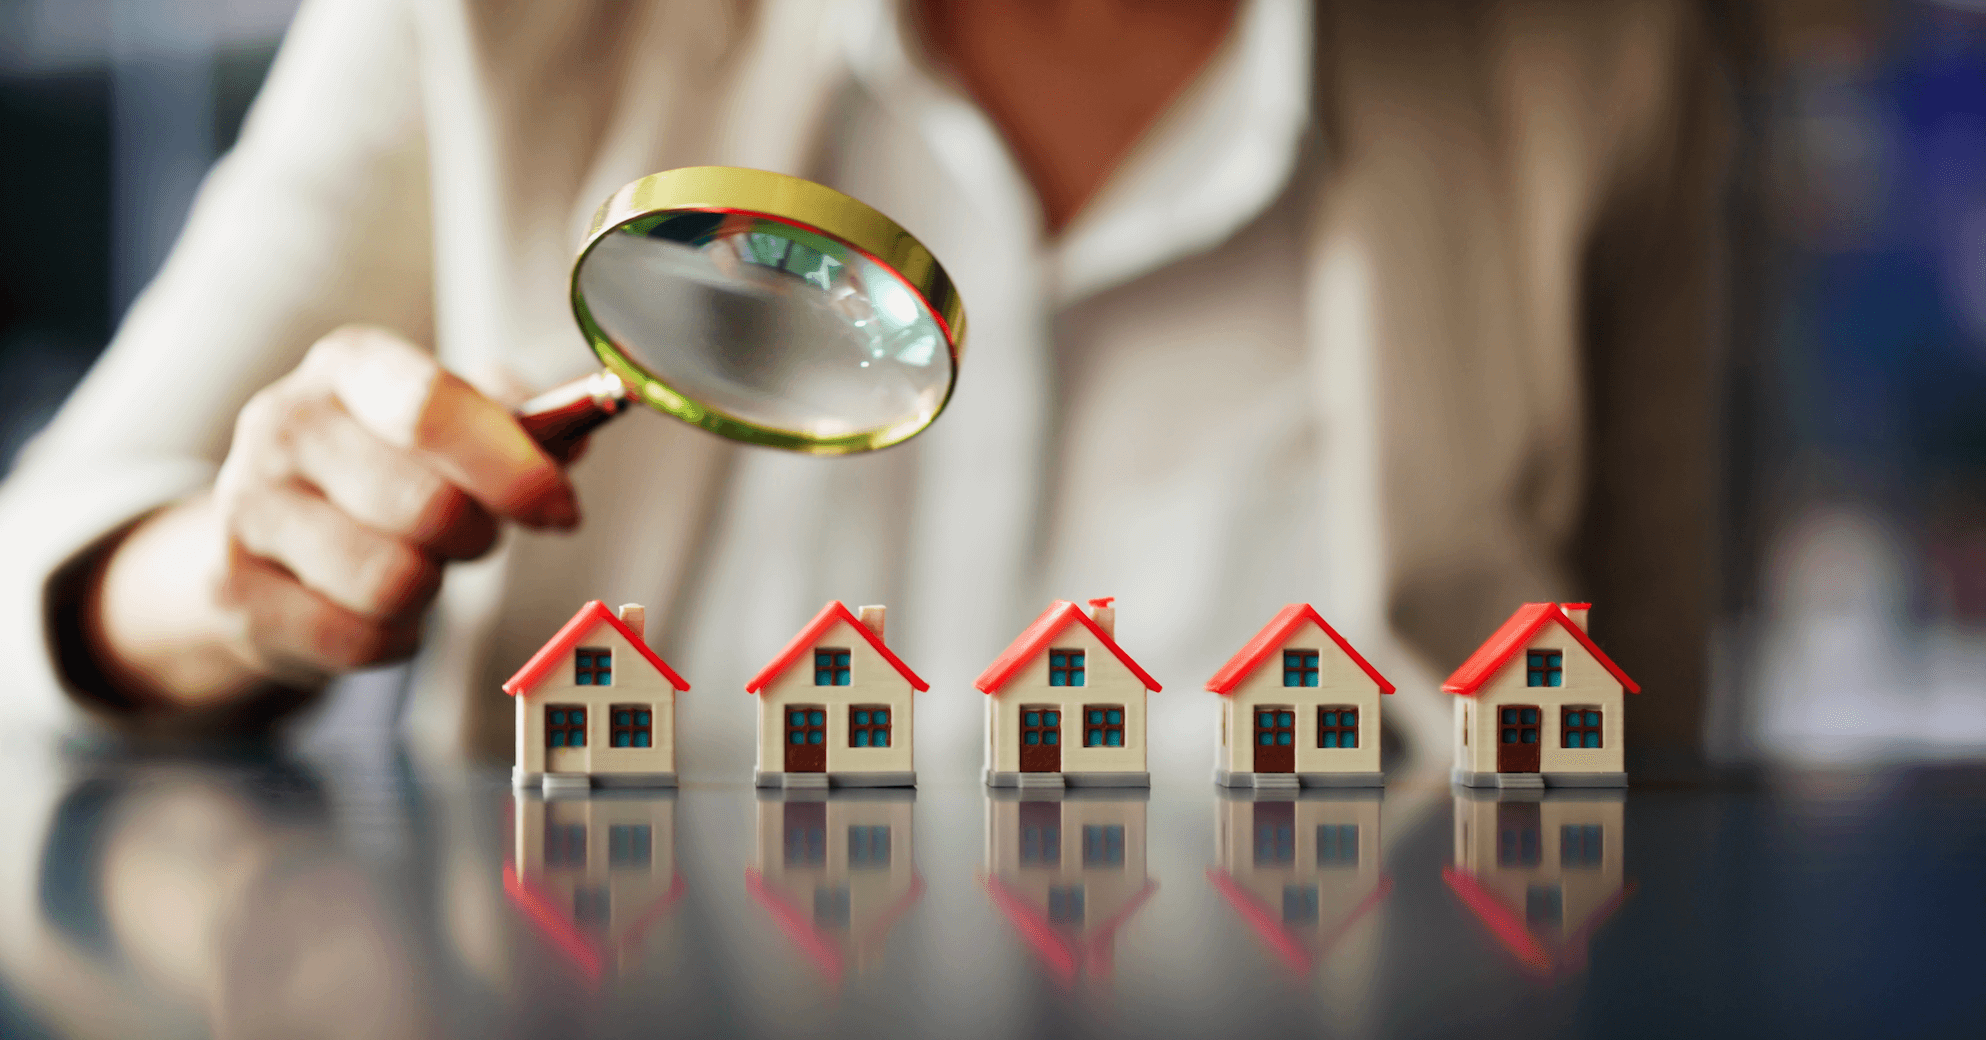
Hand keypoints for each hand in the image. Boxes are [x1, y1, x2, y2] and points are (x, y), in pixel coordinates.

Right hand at [82, 325, 578, 710]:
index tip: (558, 510)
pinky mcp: (234, 589)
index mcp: (351, 365)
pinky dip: (394, 637)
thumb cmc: (386, 466)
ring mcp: (246, 505)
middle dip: (476, 535)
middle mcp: (285, 423)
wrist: (265, 530)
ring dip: (430, 587)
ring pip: (391, 582)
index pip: (434, 410)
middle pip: (427, 507)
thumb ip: (524, 425)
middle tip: (472, 533)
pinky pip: (357, 638)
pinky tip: (380, 608)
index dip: (512, 469)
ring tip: (416, 563)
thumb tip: (575, 441)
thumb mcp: (451, 423)